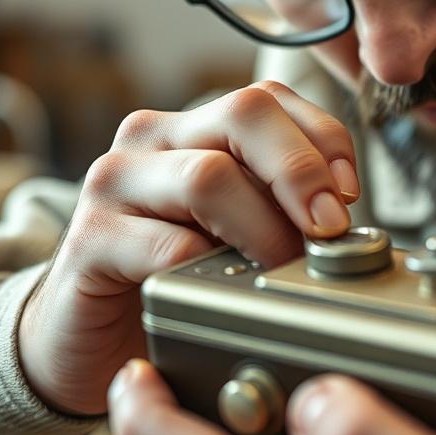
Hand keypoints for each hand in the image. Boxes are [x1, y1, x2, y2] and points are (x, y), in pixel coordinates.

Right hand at [18, 82, 359, 414]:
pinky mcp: (87, 239)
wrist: (84, 336)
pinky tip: (223, 291)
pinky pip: (166, 245)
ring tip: (283, 269)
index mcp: (194, 127)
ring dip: (265, 228)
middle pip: (245, 113)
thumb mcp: (237, 228)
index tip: (350, 194)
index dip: (324, 139)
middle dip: (302, 170)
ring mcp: (115, 183)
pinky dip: (210, 270)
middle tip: (328, 228)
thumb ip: (279, 204)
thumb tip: (342, 214)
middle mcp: (152, 138)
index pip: (271, 99)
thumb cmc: (174, 277)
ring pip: (209, 175)